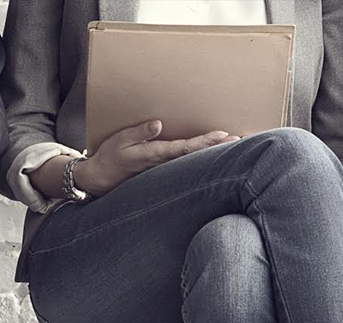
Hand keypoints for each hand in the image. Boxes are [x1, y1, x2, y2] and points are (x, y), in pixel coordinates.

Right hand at [71, 120, 235, 195]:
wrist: (102, 179)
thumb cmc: (112, 157)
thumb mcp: (121, 140)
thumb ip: (139, 133)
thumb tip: (157, 124)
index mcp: (155, 154)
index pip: (186, 147)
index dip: (205, 142)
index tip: (222, 135)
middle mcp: (164, 163)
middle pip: (196, 154)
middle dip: (218, 147)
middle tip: (240, 138)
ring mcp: (166, 168)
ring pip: (194, 160)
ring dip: (213, 152)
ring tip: (233, 144)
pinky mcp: (165, 169)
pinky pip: (187, 162)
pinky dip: (202, 157)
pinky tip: (215, 153)